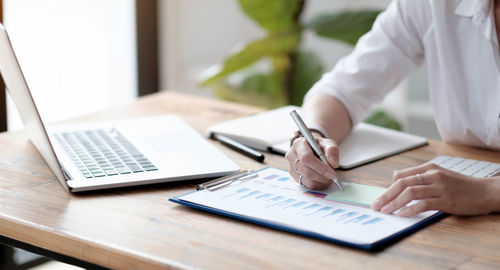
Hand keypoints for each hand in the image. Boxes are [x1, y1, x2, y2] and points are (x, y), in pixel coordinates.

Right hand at [285, 135, 338, 189]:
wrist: (312, 148)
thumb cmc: (319, 145)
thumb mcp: (327, 143)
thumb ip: (332, 151)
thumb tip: (333, 164)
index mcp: (298, 144)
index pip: (306, 157)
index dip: (319, 167)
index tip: (332, 173)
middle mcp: (291, 156)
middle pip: (306, 170)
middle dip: (322, 176)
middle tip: (333, 176)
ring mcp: (291, 167)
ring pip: (307, 180)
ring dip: (321, 181)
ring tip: (328, 176)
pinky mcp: (294, 177)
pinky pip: (307, 185)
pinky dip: (318, 184)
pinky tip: (323, 178)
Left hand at [372, 162, 493, 216]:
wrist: (484, 192)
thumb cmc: (460, 185)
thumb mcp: (439, 175)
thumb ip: (418, 175)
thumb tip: (395, 176)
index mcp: (429, 168)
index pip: (401, 176)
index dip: (388, 188)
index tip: (380, 198)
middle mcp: (433, 176)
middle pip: (402, 184)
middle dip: (386, 196)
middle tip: (376, 206)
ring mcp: (439, 188)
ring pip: (410, 193)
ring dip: (394, 203)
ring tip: (386, 211)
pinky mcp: (446, 200)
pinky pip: (424, 204)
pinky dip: (411, 209)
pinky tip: (402, 214)